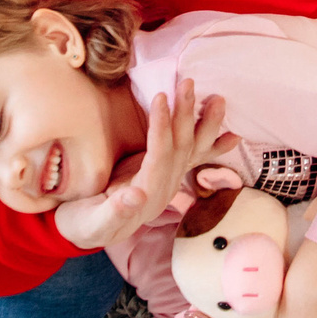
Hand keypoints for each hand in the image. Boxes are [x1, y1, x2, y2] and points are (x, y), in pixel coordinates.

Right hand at [53, 80, 235, 250]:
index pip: (159, 156)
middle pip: (181, 149)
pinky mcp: (162, 175)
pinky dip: (211, 145)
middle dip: (186, 115)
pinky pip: (191, 158)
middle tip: (189, 84)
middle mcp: (164, 188)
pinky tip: (231, 136)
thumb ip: (115, 211)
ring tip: (218, 99)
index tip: (161, 98)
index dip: (161, 127)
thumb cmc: (85, 225)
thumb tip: (136, 195)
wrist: (89, 233)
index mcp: (147, 195)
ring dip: (204, 124)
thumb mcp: (92, 222)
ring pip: (191, 150)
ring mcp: (167, 181)